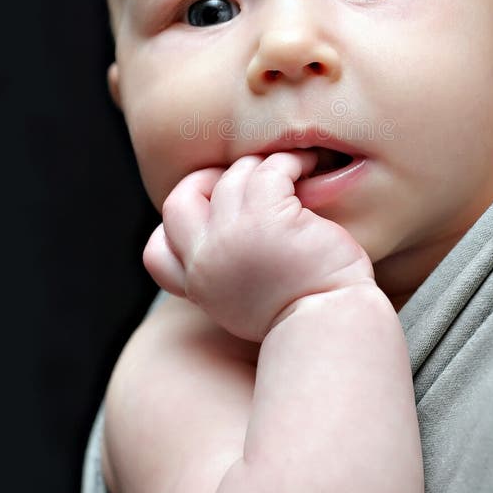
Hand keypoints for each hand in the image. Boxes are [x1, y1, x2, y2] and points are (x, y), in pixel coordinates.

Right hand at [143, 151, 373, 341]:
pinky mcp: (268, 218)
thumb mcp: (248, 306)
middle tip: (241, 179)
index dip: (176, 227)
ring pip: (230, 178)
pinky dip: (287, 163)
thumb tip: (235, 245)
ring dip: (259, 166)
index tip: (212, 215)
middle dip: (203, 182)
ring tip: (290, 170)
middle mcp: (208, 261)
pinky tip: (306, 167)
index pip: (158, 252)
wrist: (334, 329)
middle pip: (176, 203)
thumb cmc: (308, 317)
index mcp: (202, 287)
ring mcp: (234, 237)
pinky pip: (269, 170)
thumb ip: (230, 277)